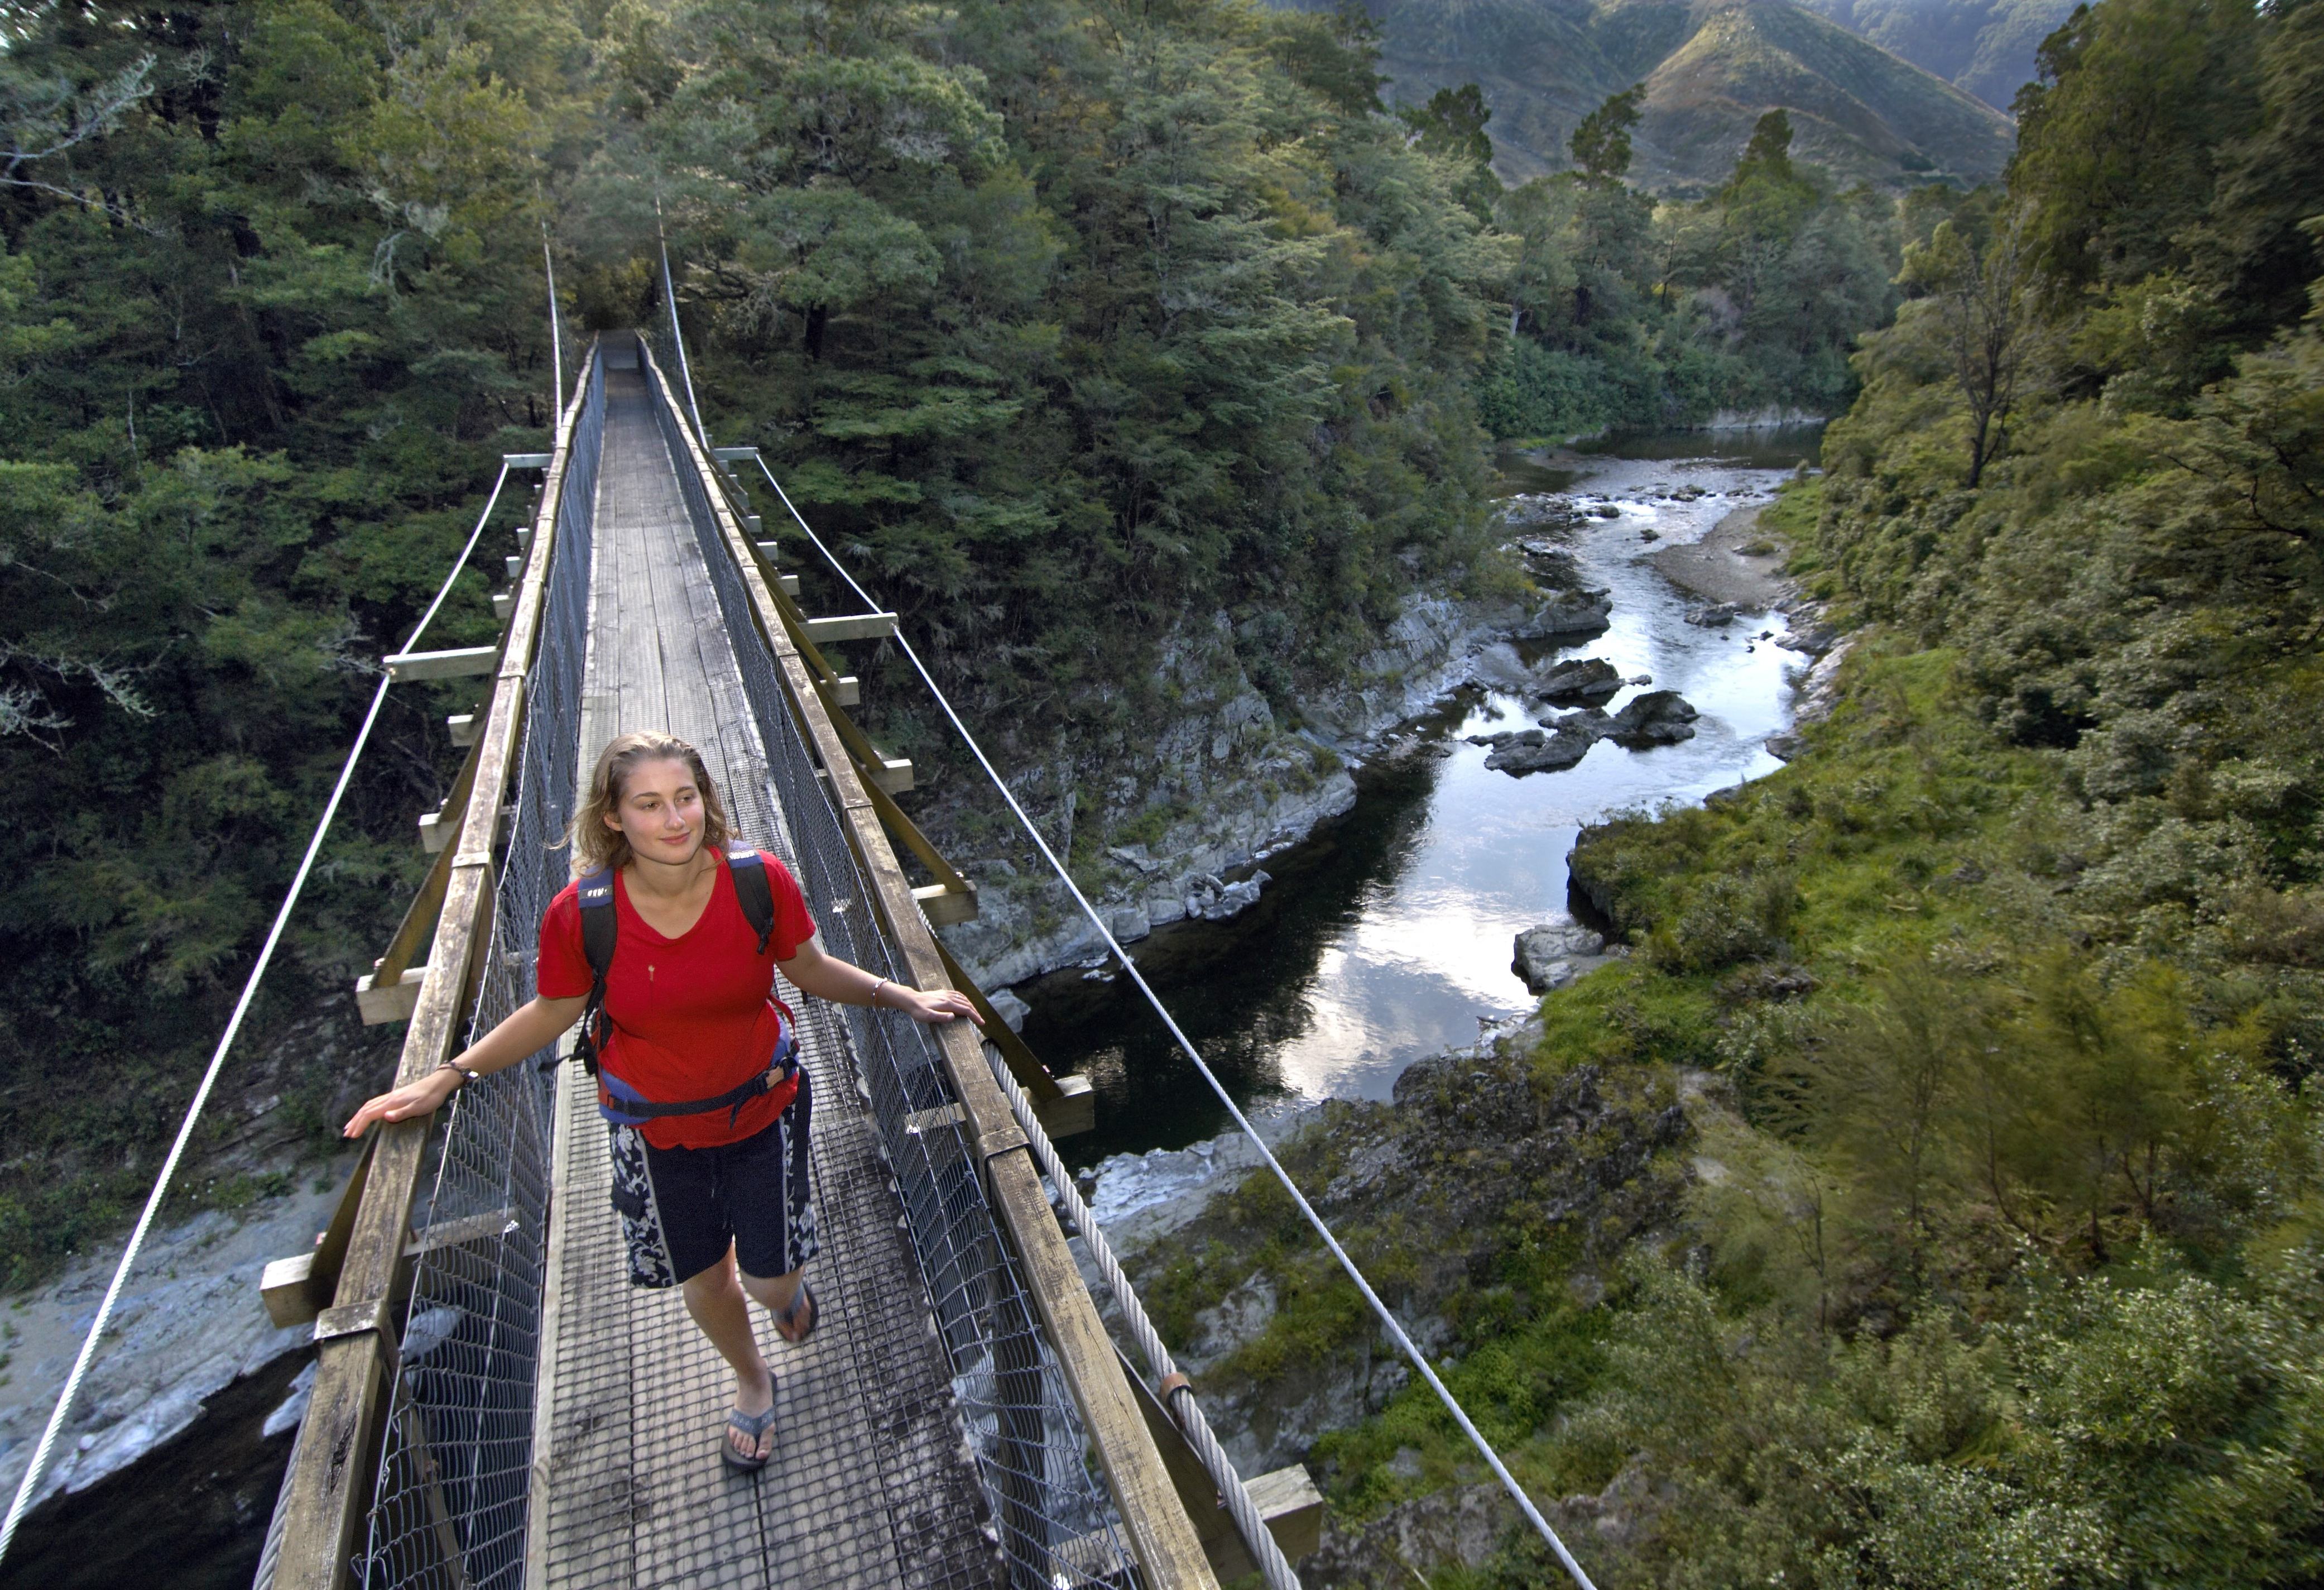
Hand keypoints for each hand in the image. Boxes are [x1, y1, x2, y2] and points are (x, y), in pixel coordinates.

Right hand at [342, 1067, 462, 1137]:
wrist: (438, 1083)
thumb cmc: (431, 1097)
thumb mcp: (419, 1108)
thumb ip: (402, 1113)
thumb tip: (384, 1117)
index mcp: (392, 1102)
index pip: (370, 1114)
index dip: (360, 1125)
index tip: (353, 1135)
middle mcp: (389, 1098)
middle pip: (366, 1109)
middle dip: (355, 1121)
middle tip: (347, 1133)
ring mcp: (392, 1096)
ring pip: (369, 1105)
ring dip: (359, 1115)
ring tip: (352, 1125)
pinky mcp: (396, 1096)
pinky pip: (376, 1103)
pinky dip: (367, 1110)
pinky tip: (368, 1114)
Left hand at [892, 987, 982, 1025]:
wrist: (911, 1000)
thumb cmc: (918, 1011)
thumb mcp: (928, 1017)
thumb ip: (941, 1017)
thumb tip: (954, 1017)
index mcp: (948, 1004)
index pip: (966, 1010)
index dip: (975, 1016)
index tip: (982, 1023)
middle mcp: (949, 997)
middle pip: (967, 1004)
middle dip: (975, 1012)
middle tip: (981, 1021)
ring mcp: (946, 994)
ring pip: (963, 998)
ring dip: (971, 1005)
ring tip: (975, 1013)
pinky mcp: (943, 993)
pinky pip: (958, 994)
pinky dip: (964, 999)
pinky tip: (964, 1001)